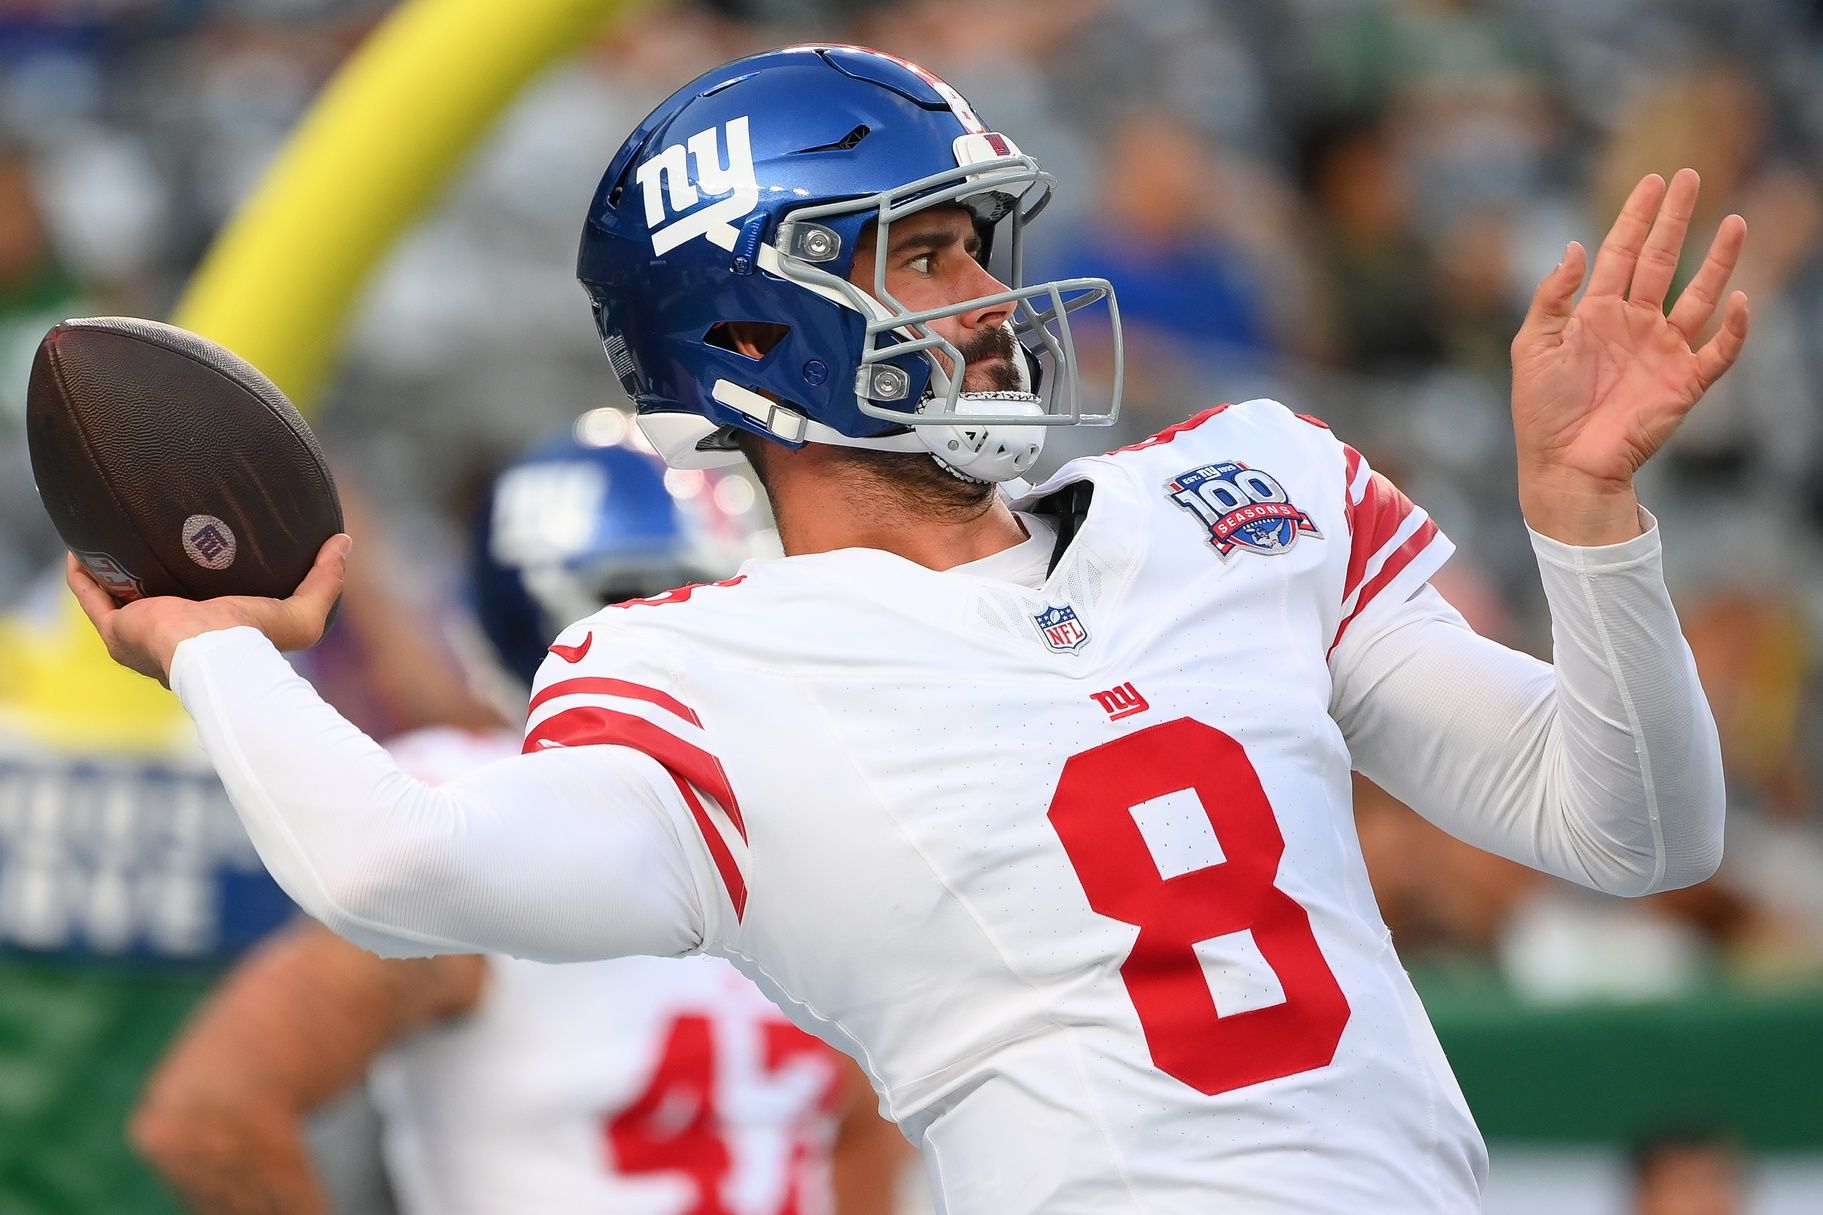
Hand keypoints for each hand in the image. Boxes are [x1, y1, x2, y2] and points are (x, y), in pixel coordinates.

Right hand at [67, 534, 351, 686]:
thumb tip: (342, 542)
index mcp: (210, 639)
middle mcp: (171, 640)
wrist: (214, 658)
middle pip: (157, 603)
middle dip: (152, 576)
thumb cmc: (257, 643)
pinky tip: (79, 549)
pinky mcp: (116, 630)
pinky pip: (91, 598)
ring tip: (113, 539)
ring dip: (113, 573)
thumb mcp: (302, 613)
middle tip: (155, 538)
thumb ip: (324, 580)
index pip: (202, 613)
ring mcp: (140, 636)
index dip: (199, 587)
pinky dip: (83, 576)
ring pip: (119, 601)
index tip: (201, 554)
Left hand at [1511, 168, 1749, 543]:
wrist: (1563, 466)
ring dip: (1719, 261)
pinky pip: (1719, 350)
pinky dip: (1734, 327)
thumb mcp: (1532, 346)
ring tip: (1735, 222)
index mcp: (1596, 313)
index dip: (1635, 217)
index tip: (1652, 181)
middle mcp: (1634, 324)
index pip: (1621, 253)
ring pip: (1699, 295)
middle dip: (1675, 220)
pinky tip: (1741, 298)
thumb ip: (1552, 297)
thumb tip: (1573, 246)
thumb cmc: (1541, 411)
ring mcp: (1663, 351)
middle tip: (1690, 178)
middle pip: (1661, 261)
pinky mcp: (1684, 383)